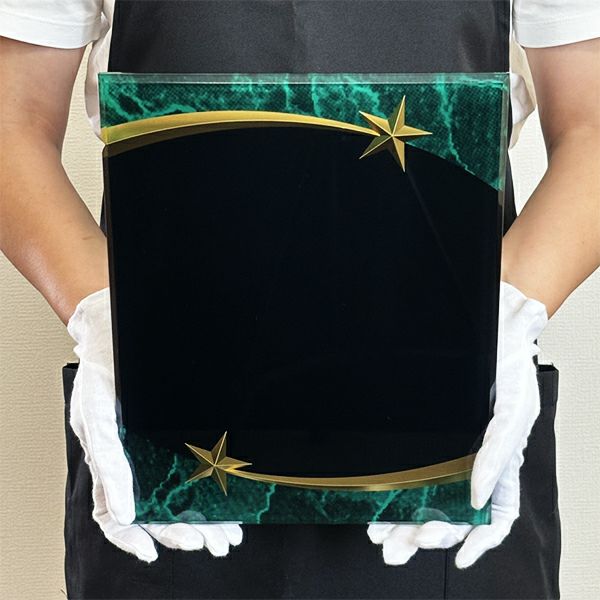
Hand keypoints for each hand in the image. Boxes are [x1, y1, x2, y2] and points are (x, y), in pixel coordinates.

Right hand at [66, 287, 242, 561]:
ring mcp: (159, 445)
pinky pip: (198, 464)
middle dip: (183, 530)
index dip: (132, 538)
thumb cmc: (105, 368)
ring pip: (181, 493)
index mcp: (112, 460)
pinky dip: (211, 488)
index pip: (118, 514)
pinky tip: (228, 499)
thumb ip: (108, 462)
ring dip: (203, 518)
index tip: (153, 552)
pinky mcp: (179, 430)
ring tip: (227, 535)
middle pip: (157, 509)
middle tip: (214, 542)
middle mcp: (137, 458)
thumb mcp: (97, 414)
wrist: (122, 328)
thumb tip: (123, 512)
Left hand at [367, 281, 547, 567]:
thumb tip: (478, 498)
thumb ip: (500, 451)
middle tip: (396, 546)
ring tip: (381, 535)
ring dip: (406, 520)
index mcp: (502, 457)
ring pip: (428, 496)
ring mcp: (450, 444)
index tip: (457, 556)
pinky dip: (400, 493)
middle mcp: (474, 456)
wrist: (489, 322)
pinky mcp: (429, 430)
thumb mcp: (512, 408)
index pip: (493, 513)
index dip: (478, 539)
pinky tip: (383, 506)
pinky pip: (414, 468)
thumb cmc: (508, 362)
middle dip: (425, 533)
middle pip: (452, 511)